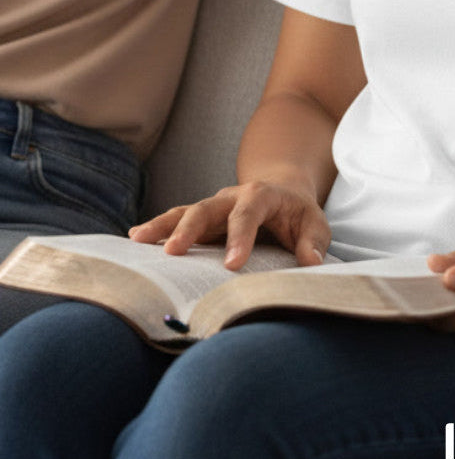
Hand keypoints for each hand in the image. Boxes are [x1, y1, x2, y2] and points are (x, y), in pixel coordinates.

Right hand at [129, 181, 330, 269]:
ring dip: (161, 226)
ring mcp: (213, 208)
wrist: (284, 192)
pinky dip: (158, 229)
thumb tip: (311, 262)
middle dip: (188, 229)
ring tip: (137, 240)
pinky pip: (177, 222)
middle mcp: (231, 197)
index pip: (248, 214)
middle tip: (172, 252)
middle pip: (206, 209)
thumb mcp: (315, 224)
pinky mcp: (202, 221)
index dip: (239, 238)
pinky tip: (135, 239)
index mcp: (261, 195)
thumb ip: (313, 242)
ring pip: (184, 212)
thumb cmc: (299, 214)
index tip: (232, 266)